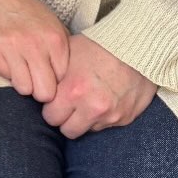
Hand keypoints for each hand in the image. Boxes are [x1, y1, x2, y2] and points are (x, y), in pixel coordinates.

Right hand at [0, 0, 69, 102]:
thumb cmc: (28, 13)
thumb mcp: (54, 25)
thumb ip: (63, 50)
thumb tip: (69, 78)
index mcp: (54, 40)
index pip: (62, 81)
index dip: (56, 80)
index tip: (49, 73)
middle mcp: (35, 45)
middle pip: (45, 92)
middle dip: (41, 90)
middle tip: (36, 80)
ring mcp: (12, 48)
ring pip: (24, 88)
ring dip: (23, 82)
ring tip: (22, 70)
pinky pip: (5, 76)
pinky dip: (7, 72)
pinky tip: (8, 58)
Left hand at [42, 34, 156, 137]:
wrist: (135, 48)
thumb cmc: (97, 46)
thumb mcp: (69, 54)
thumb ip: (55, 76)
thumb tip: (42, 86)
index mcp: (73, 90)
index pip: (51, 117)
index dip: (50, 108)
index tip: (53, 101)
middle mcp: (91, 107)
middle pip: (67, 130)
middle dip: (64, 119)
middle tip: (66, 105)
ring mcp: (110, 116)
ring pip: (86, 130)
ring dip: (83, 120)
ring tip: (85, 101)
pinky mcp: (125, 119)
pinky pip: (105, 126)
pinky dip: (100, 117)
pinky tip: (101, 99)